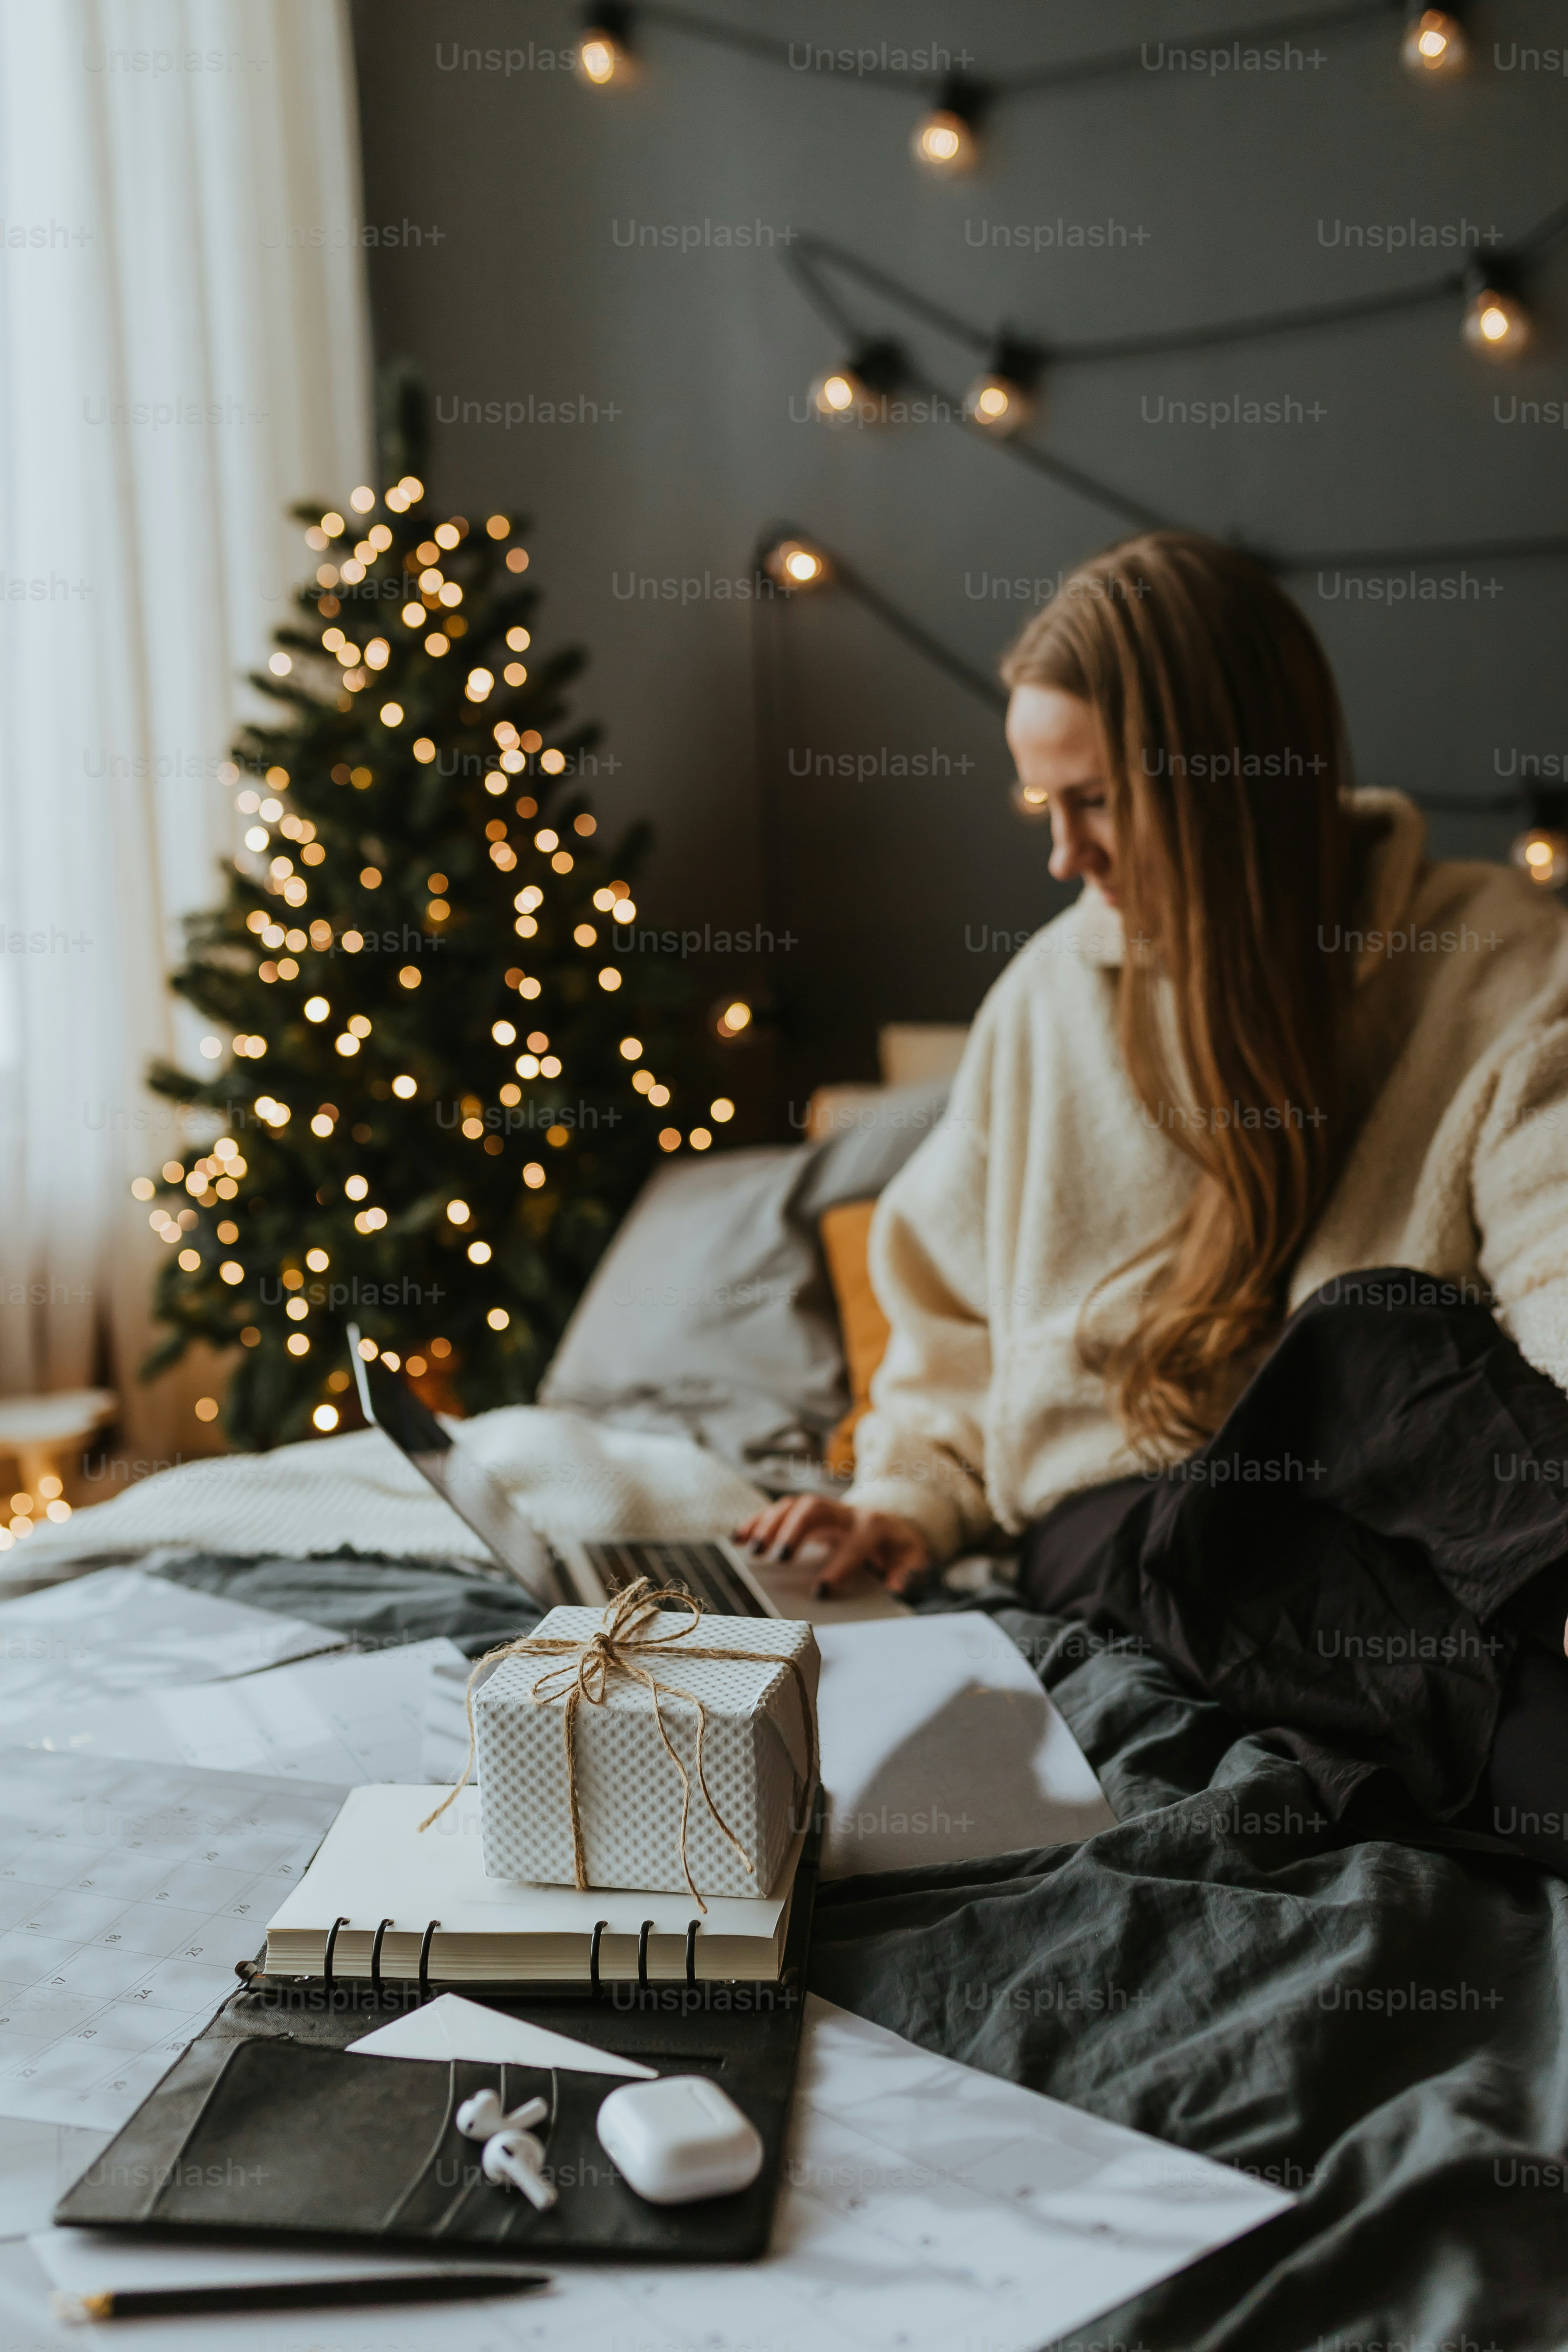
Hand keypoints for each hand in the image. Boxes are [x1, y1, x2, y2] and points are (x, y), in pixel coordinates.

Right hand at [734, 1496, 931, 1596]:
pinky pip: (778, 1509)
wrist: (893, 1523)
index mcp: (873, 1526)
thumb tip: (896, 1585)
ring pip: (793, 1505)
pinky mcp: (806, 1511)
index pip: (855, 1542)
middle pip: (816, 1509)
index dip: (840, 1566)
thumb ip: (909, 1573)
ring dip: (770, 1524)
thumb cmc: (899, 1548)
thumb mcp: (914, 1560)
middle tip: (777, 1559)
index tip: (820, 1592)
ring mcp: (824, 1508)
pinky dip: (757, 1521)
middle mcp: (846, 1512)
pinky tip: (738, 1536)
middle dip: (795, 1531)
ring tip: (751, 1550)